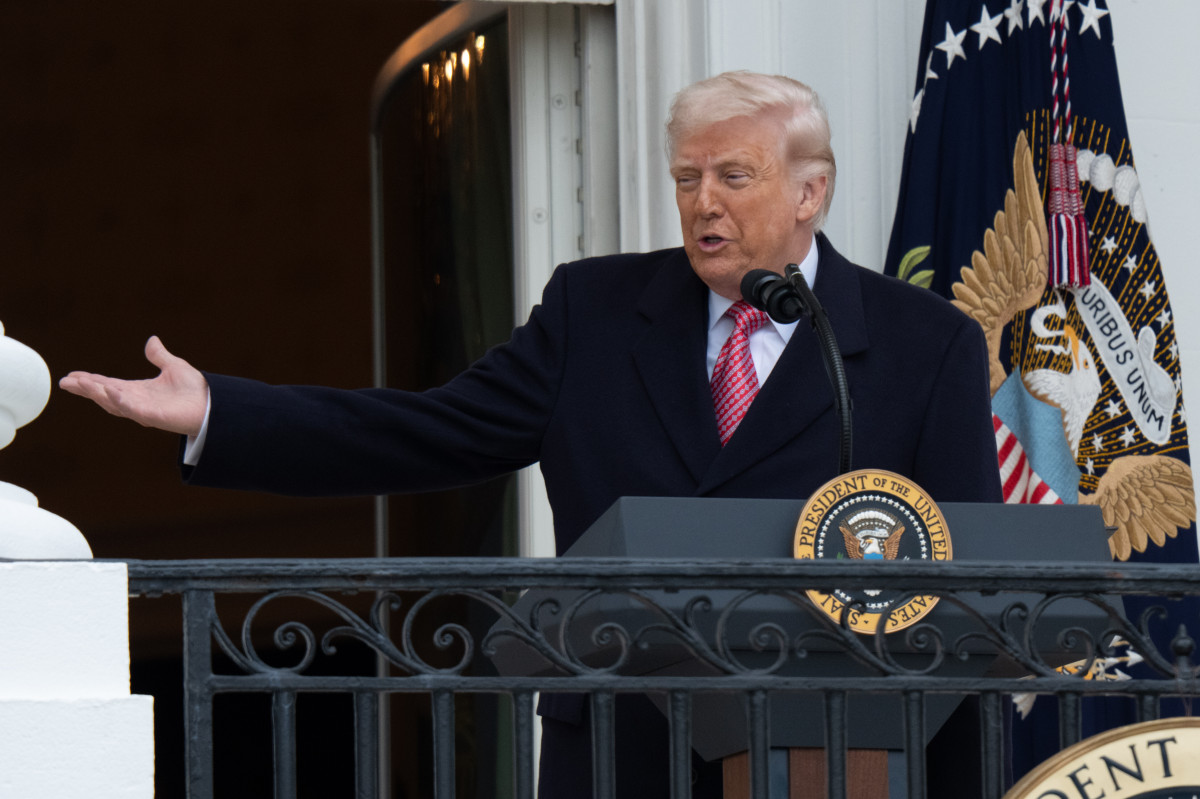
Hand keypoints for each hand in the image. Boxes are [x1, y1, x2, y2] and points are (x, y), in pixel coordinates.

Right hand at [59, 336, 208, 436]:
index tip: (72, 375)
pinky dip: (120, 402)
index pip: (109, 385)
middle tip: (65, 382)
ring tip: (80, 384)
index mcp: (139, 391)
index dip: (91, 380)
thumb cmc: (195, 390)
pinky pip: (133, 410)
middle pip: (105, 395)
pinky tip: (109, 392)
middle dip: (86, 389)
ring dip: (97, 393)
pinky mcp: (154, 417)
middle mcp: (138, 402)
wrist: (214, 403)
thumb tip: (151, 340)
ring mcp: (144, 410)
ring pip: (114, 403)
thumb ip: (159, 356)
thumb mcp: (173, 366)